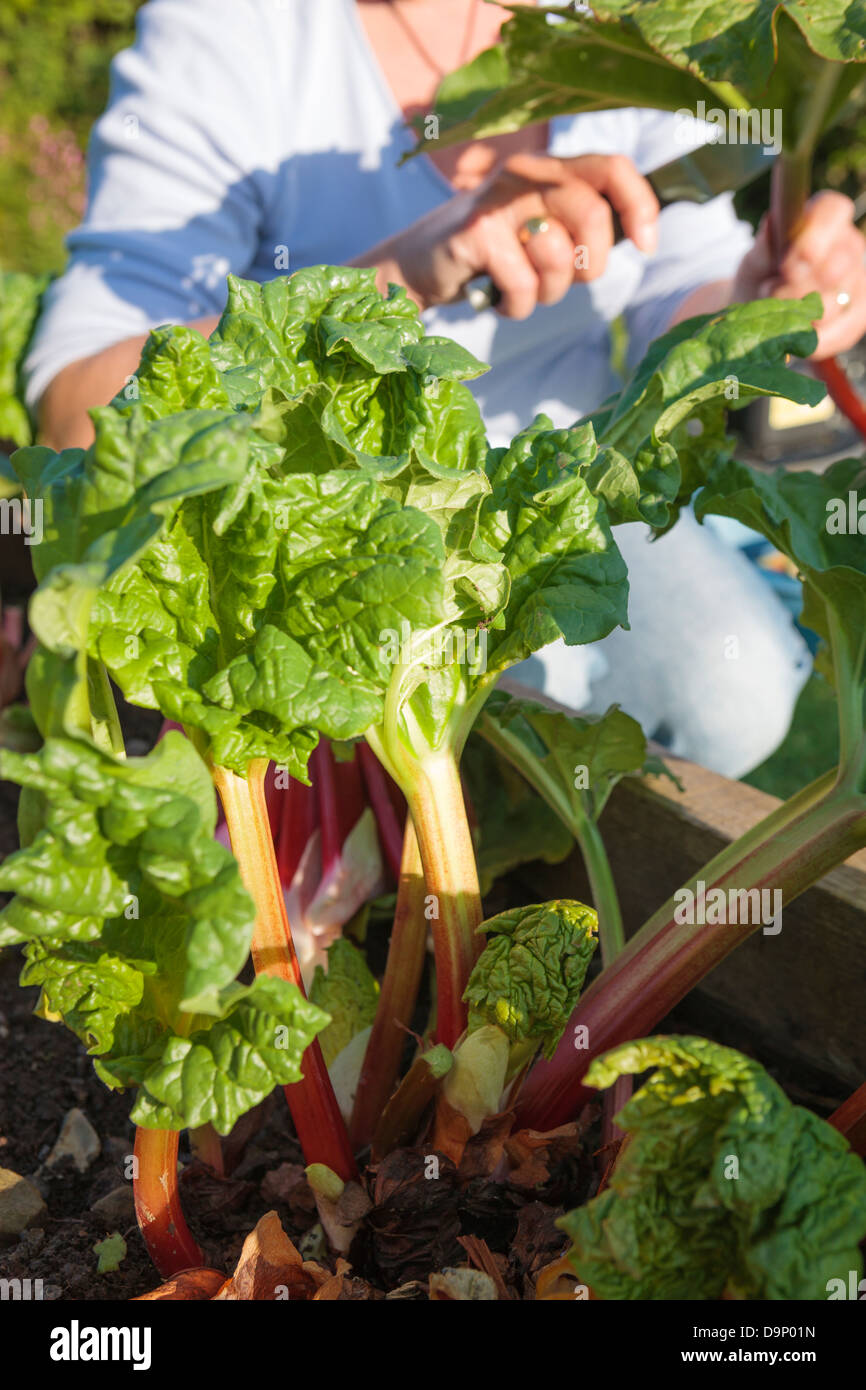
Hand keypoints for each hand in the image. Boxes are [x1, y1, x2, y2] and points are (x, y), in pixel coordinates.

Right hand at [355, 153, 658, 317]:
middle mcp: (524, 172)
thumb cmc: (489, 254)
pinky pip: (523, 283)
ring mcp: (498, 201)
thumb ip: (580, 223)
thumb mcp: (540, 229)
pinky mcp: (474, 234)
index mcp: (548, 167)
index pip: (613, 167)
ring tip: (523, 290)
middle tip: (570, 281)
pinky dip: (517, 306)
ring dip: (549, 292)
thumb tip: (638, 234)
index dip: (639, 205)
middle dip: (591, 264)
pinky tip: (499, 300)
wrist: (416, 265)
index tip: (648, 244)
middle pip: (592, 214)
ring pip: (559, 254)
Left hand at [732, 192, 865, 358]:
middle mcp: (847, 246)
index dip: (814, 234)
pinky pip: (843, 331)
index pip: (834, 210)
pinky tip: (796, 340)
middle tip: (771, 291)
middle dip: (797, 286)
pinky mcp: (857, 316)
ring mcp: (857, 281)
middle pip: (835, 265)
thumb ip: (763, 249)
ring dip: (796, 314)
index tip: (788, 262)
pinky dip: (815, 340)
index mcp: (823, 220)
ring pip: (834, 302)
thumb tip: (770, 224)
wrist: (759, 316)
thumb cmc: (760, 279)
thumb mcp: (753, 263)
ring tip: (777, 311)